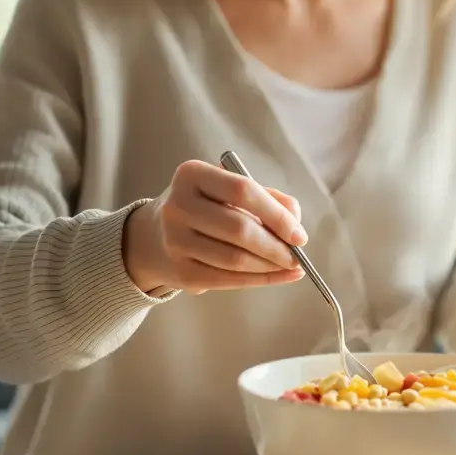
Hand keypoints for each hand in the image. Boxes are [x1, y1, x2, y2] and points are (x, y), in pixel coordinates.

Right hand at [124, 160, 306, 293]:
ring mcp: (175, 241)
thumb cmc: (207, 207)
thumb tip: (294, 223)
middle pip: (239, 229)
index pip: (242, 190)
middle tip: (297, 255)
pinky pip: (227, 280)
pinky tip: (277, 276)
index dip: (276, 214)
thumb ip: (268, 198)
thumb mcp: (230, 190)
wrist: (156, 235)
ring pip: (234, 259)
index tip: (299, 234)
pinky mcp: (179, 272)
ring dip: (269, 266)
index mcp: (192, 174)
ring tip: (289, 265)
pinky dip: (258, 280)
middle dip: (275, 246)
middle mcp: (178, 205)